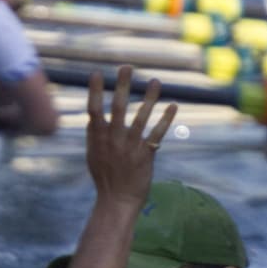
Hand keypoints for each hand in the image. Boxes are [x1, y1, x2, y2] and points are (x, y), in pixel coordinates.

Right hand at [83, 69, 176, 206]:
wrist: (116, 201)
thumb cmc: (105, 178)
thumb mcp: (93, 155)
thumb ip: (94, 135)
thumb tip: (93, 116)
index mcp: (98, 138)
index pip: (94, 110)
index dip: (95, 91)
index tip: (97, 73)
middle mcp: (113, 140)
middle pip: (118, 108)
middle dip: (123, 86)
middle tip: (127, 67)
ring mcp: (129, 147)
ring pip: (140, 118)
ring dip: (149, 98)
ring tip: (156, 81)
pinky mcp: (145, 155)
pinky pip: (157, 134)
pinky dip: (165, 119)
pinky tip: (173, 106)